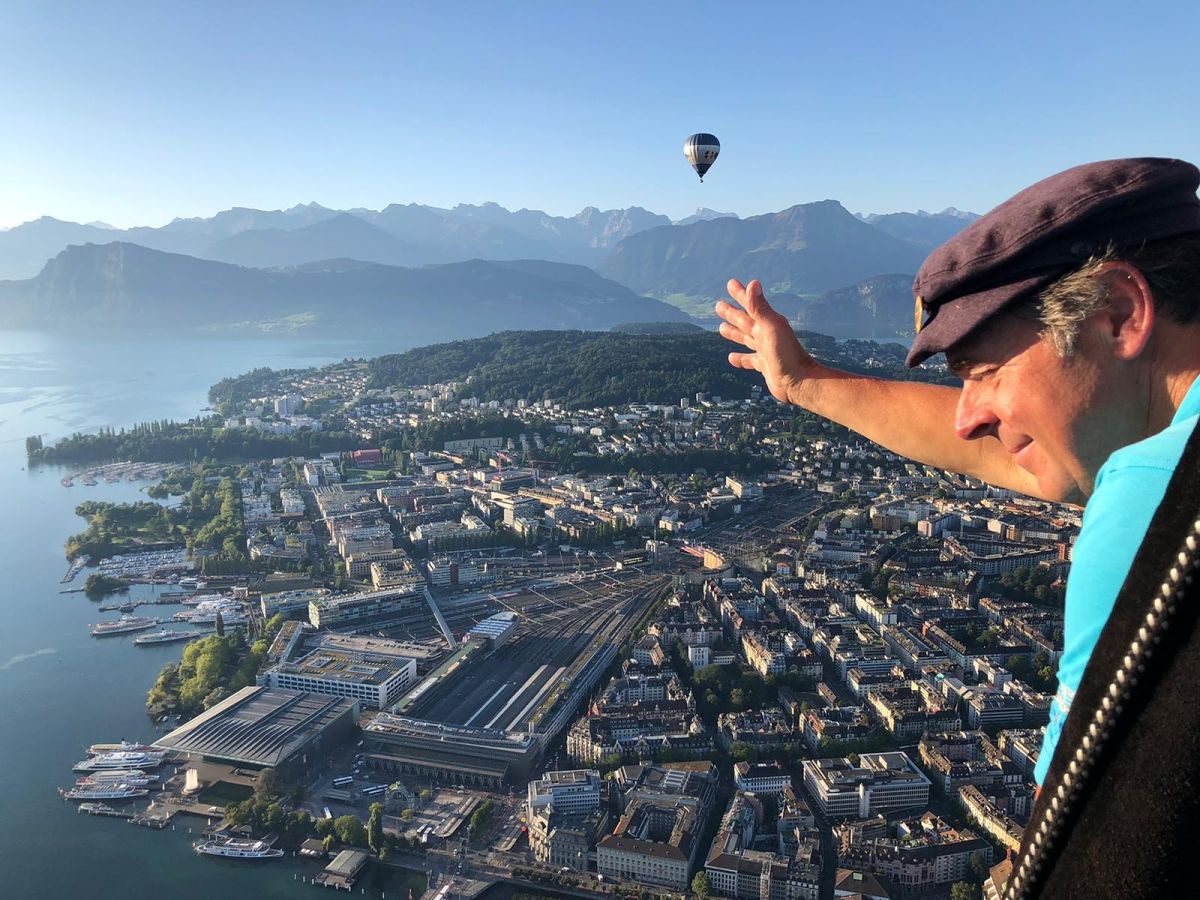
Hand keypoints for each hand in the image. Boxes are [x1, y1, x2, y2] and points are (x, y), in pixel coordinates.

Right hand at [716, 278, 815, 403]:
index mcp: (767, 323)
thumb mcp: (771, 327)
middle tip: (718, 305)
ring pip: (745, 339)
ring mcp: (764, 350)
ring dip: (734, 333)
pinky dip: (740, 359)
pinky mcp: (764, 366)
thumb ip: (760, 307)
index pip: (750, 305)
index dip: (740, 294)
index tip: (731, 283)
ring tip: (721, 328)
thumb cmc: (787, 354)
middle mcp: (765, 335)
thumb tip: (753, 282)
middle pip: (744, 321)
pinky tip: (731, 358)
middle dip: (731, 313)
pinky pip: (748, 360)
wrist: (799, 382)